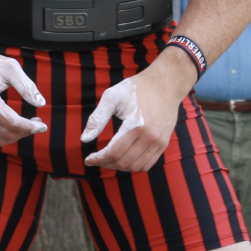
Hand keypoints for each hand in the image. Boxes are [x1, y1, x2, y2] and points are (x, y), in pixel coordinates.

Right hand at [0, 50, 47, 147]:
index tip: (44, 126)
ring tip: (27, 126)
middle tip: (37, 124)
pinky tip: (14, 127)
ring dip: (15, 137)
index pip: (11, 122)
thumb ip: (26, 85)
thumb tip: (41, 104)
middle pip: (6, 134)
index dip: (30, 127)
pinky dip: (4, 138)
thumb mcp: (9, 67)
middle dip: (25, 132)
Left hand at [81, 56, 190, 171]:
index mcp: (136, 124)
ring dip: (119, 167)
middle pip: (124, 162)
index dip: (98, 159)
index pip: (114, 152)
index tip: (88, 159)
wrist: (166, 84)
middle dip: (106, 163)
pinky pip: (147, 164)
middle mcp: (150, 136)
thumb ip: (97, 118)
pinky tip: (123, 159)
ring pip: (136, 166)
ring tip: (108, 160)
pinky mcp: (164, 143)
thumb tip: (84, 139)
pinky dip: (133, 166)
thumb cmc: (136, 88)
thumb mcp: (112, 97)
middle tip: (96, 159)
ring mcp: (159, 141)